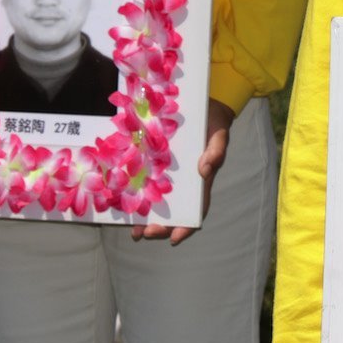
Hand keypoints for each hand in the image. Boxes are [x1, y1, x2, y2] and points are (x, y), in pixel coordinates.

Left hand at [135, 98, 235, 244]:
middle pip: (173, 210)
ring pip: (157, 201)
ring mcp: (168, 173)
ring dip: (145, 217)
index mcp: (201, 180)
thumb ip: (216, 152)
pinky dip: (135, 193)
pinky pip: (144, 180)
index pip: (197, 208)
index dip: (187, 226)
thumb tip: (203, 171)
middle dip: (160, 226)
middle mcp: (184, 181)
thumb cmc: (213, 123)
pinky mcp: (154, 162)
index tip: (175, 237)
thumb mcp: (219, 135)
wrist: (201, 104)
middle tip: (145, 233)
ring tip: (133, 230)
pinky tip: (122, 201)